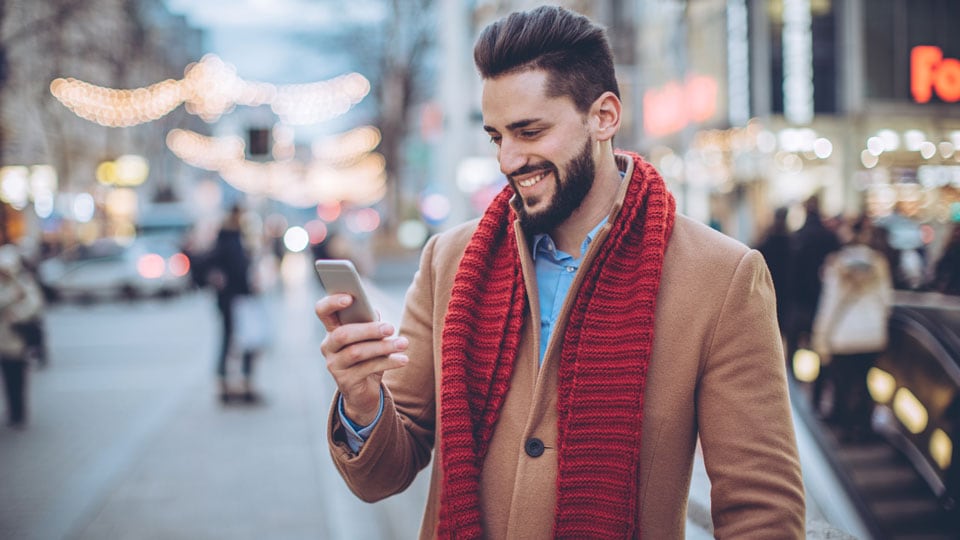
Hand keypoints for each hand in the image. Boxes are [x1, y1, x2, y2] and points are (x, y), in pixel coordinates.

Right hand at [316, 293, 408, 424]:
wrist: (364, 390)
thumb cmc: (368, 357)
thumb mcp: (370, 337)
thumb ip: (370, 322)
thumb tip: (374, 313)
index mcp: (332, 329)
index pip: (323, 311)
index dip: (332, 302)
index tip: (350, 297)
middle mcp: (328, 347)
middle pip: (343, 334)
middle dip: (369, 329)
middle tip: (391, 327)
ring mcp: (334, 365)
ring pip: (356, 352)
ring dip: (383, 347)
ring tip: (403, 344)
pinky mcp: (345, 382)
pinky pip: (367, 369)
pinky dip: (388, 362)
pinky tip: (403, 360)